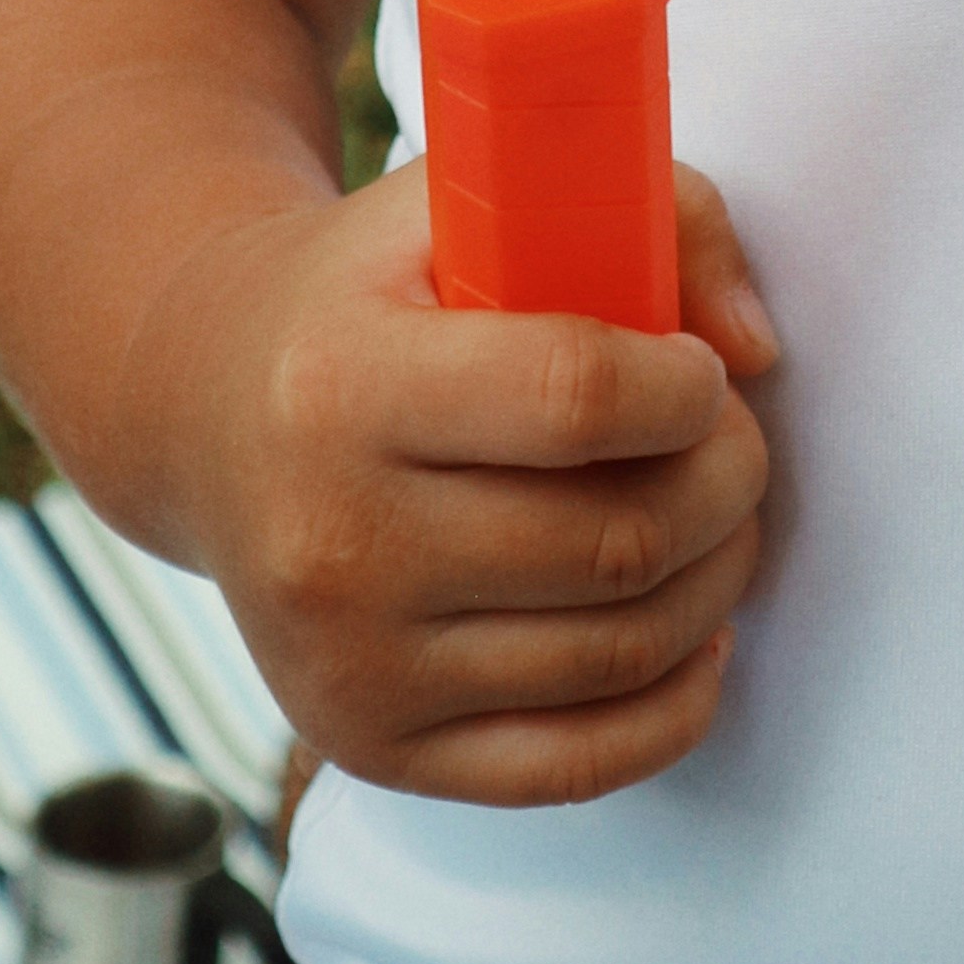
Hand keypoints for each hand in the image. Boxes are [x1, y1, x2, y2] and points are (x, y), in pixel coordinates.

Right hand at [148, 152, 781, 805]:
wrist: (205, 412)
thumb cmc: (376, 293)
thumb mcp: (479, 199)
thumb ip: (653, 220)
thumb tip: (758, 350)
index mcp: (344, 383)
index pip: (576, 397)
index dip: (685, 388)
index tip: (698, 371)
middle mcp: (331, 540)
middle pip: (615, 541)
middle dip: (729, 482)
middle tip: (733, 443)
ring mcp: (348, 664)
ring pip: (618, 651)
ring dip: (720, 580)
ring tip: (720, 518)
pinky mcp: (372, 749)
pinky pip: (577, 764)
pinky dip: (676, 704)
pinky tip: (695, 631)